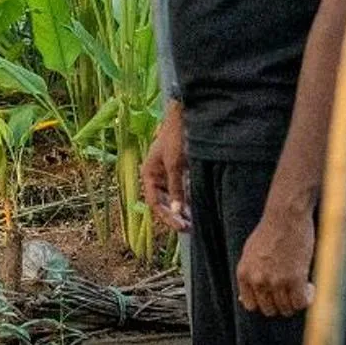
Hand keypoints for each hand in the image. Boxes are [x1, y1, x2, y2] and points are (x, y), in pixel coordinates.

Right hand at [139, 102, 188, 233]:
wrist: (184, 117)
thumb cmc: (176, 138)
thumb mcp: (176, 165)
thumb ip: (176, 188)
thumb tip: (178, 212)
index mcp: (148, 174)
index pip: (155, 203)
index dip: (167, 217)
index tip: (181, 226)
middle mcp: (155, 176)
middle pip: (163, 202)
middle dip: (174, 216)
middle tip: (189, 227)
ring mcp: (166, 173)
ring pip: (172, 198)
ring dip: (182, 209)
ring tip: (194, 220)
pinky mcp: (177, 170)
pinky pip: (180, 189)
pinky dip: (187, 198)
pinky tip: (196, 206)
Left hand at [237, 199, 315, 316]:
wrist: (286, 216)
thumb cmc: (270, 231)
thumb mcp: (250, 253)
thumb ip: (249, 276)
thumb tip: (243, 300)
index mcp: (244, 274)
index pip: (251, 305)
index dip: (264, 302)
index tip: (274, 295)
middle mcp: (258, 280)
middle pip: (270, 310)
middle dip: (281, 303)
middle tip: (290, 290)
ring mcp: (276, 281)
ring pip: (287, 309)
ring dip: (295, 300)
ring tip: (301, 286)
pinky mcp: (295, 279)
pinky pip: (301, 303)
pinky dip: (307, 298)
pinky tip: (309, 286)